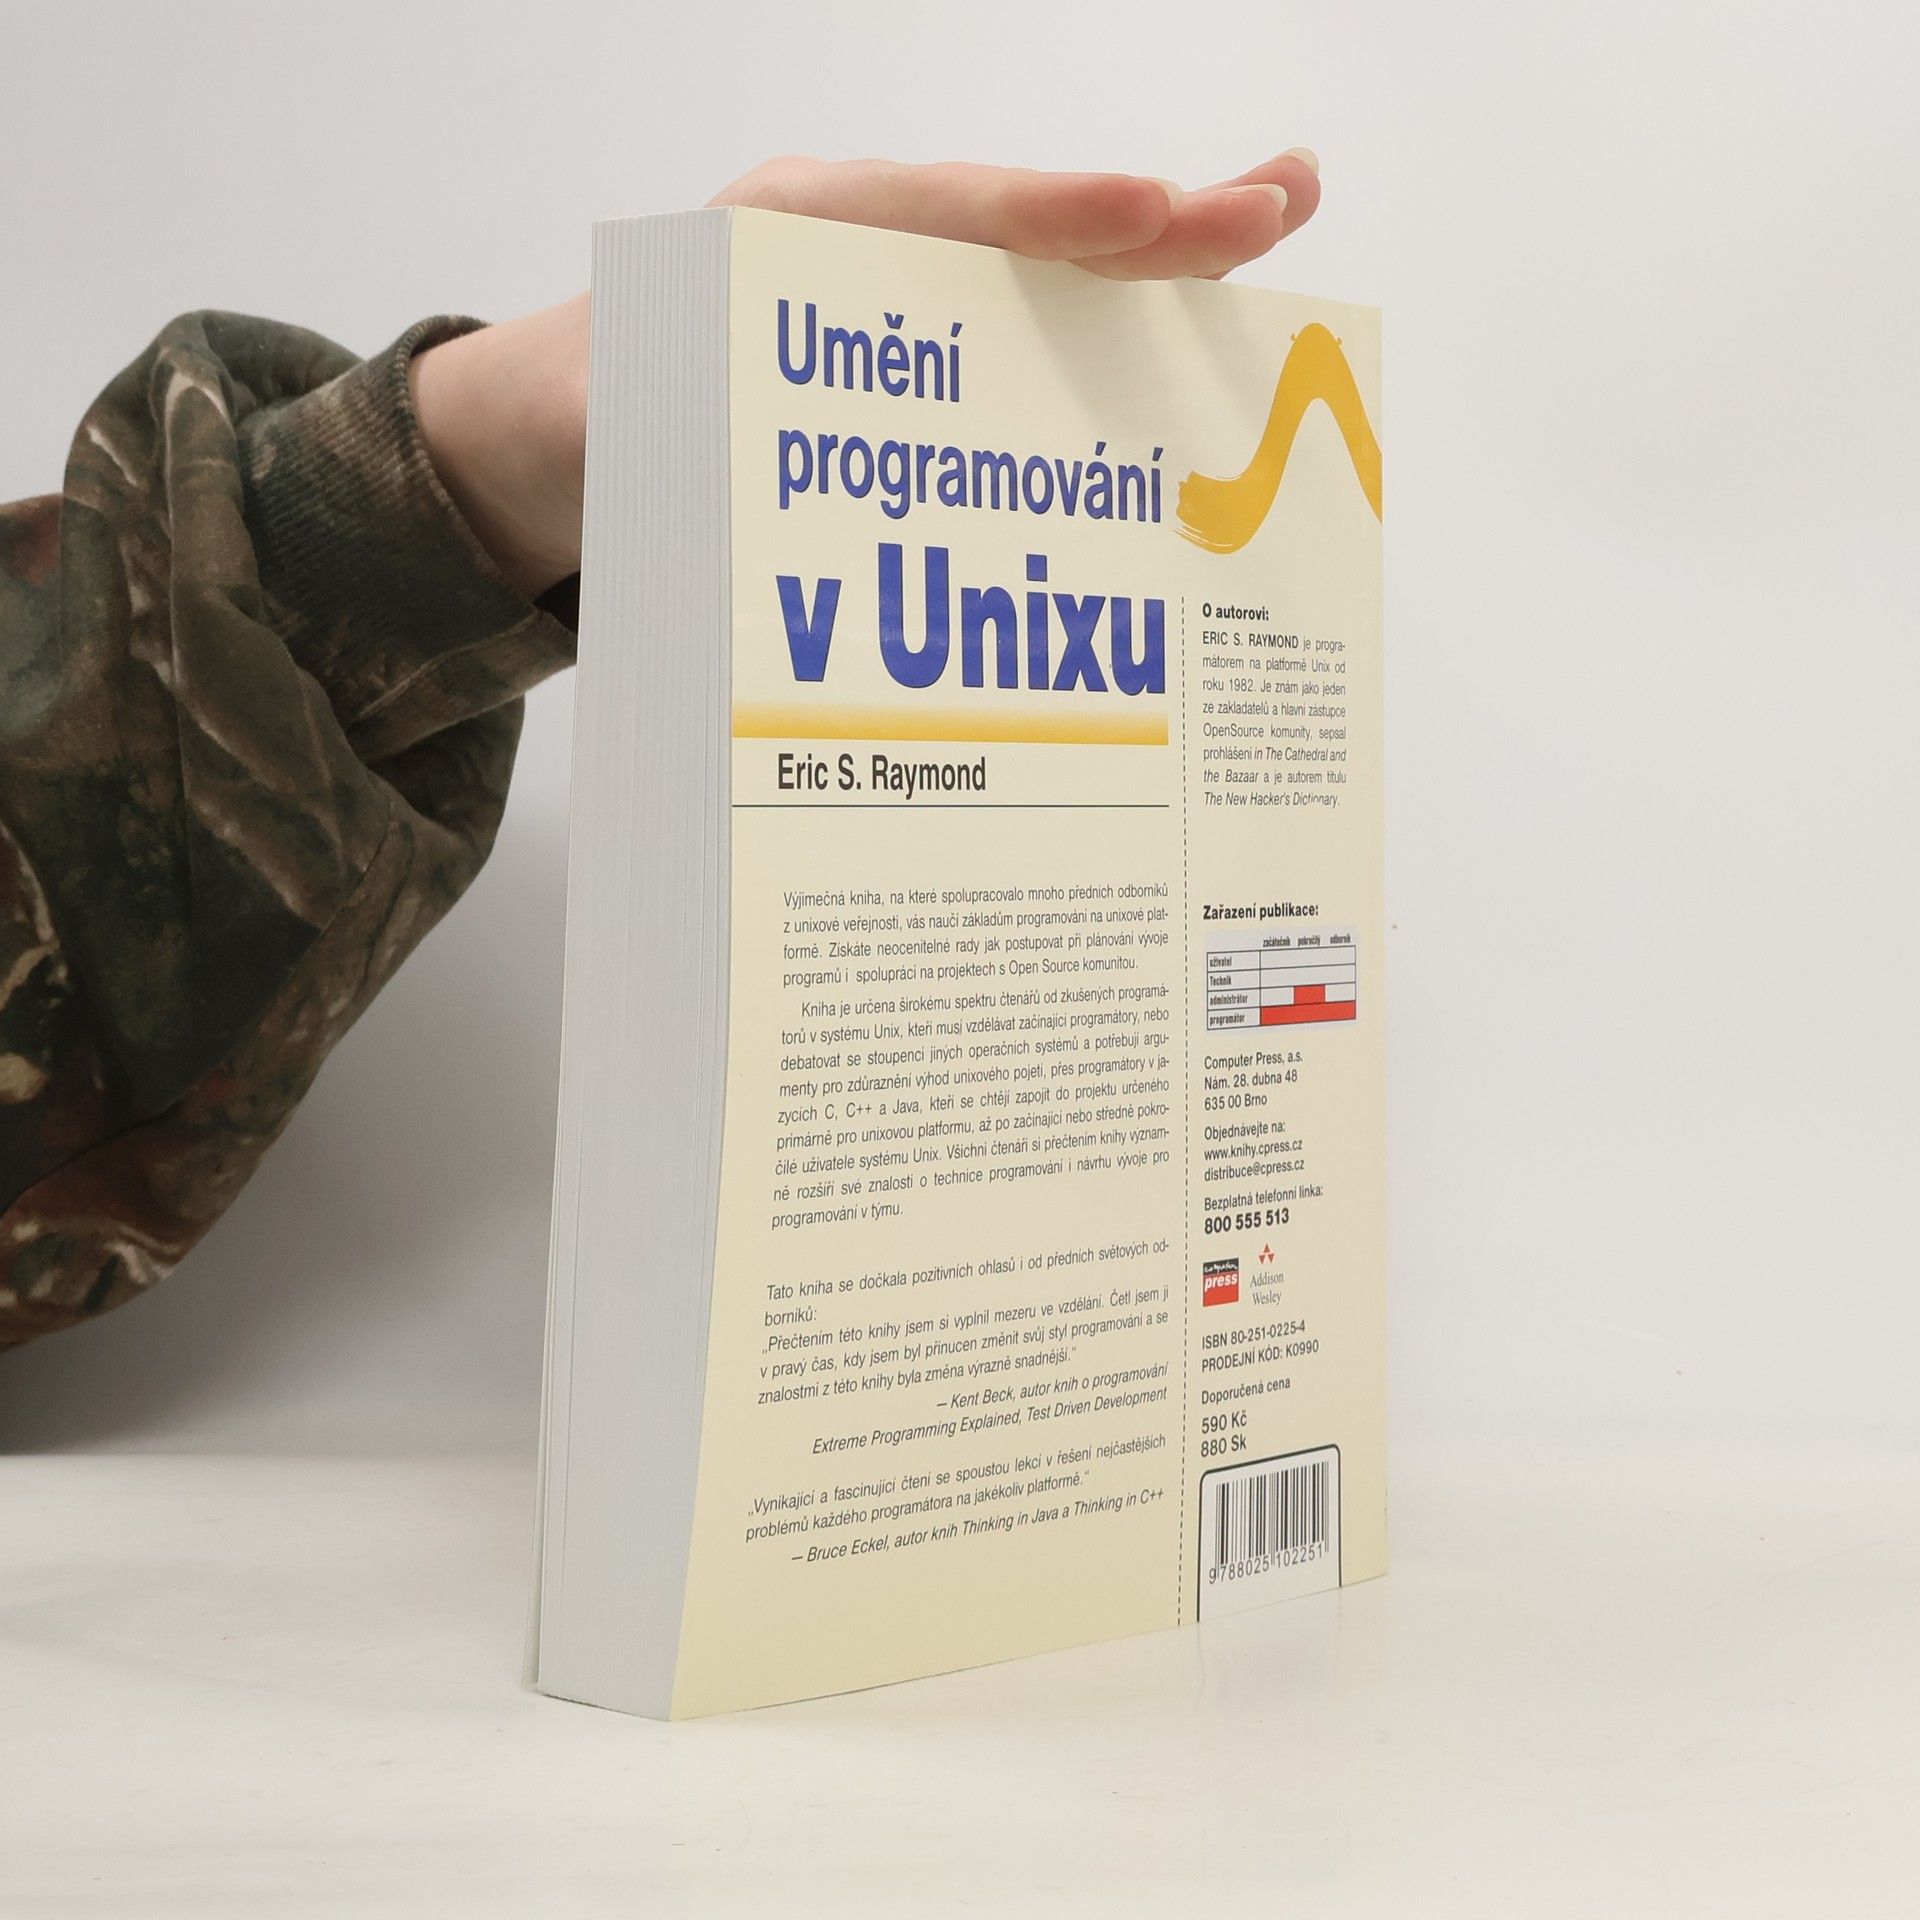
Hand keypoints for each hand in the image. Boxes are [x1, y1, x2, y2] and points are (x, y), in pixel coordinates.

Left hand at [413, 152, 1322, 597]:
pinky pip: (1029, 332)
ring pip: (1044, 273)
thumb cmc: (589, 422)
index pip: (936, 215)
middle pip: (1021, 227)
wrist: (551, 436)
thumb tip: (732, 488)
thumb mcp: (604, 431)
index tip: (1145, 211)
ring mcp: (900, 300)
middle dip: (1149, 217)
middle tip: (1276, 201)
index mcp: (787, 237)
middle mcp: (862, 252)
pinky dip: (1115, 326)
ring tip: (1275, 231)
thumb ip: (662, 444)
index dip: (1045, 218)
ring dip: (1159, 263)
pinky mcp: (921, 356)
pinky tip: (1196, 338)